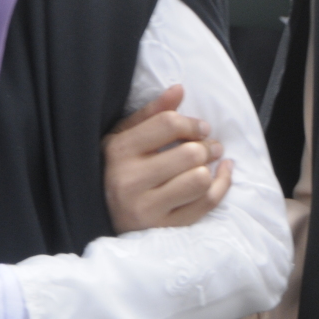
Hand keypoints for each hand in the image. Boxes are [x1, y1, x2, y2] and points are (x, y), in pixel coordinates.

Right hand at [103, 84, 232, 232]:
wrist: (97, 215)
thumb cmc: (116, 168)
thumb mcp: (124, 136)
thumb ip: (152, 113)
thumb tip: (179, 89)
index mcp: (119, 151)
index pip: (168, 124)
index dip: (192, 123)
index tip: (201, 128)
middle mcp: (129, 181)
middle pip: (189, 154)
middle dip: (208, 146)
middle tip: (211, 146)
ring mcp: (146, 209)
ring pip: (199, 181)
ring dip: (211, 168)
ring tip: (210, 163)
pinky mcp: (162, 229)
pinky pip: (205, 204)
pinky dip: (221, 185)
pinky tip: (220, 174)